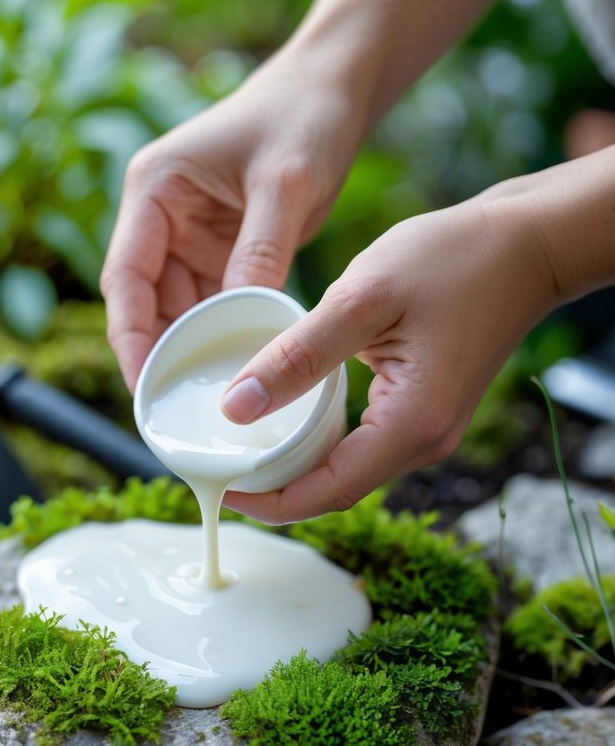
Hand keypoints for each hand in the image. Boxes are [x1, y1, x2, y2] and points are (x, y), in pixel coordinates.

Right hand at [99, 47, 363, 390]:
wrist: (336, 86)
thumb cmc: (304, 115)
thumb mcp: (285, 185)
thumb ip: (260, 252)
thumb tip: (244, 322)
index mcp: (154, 188)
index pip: (125, 277)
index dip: (130, 336)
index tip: (144, 386)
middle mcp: (161, 215)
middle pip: (147, 302)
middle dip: (161, 355)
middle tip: (178, 413)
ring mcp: (190, 234)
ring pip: (180, 309)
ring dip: (195, 349)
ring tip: (212, 402)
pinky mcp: (222, 248)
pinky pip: (214, 302)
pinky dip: (225, 333)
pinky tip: (243, 369)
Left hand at [221, 184, 561, 521]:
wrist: (526, 244)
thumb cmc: (453, 259)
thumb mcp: (362, 299)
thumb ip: (297, 357)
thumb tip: (235, 409)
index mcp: (411, 425)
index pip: (327, 492)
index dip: (268, 502)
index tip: (220, 488)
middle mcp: (425, 441)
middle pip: (335, 487)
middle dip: (275, 486)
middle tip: (218, 463)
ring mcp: (429, 428)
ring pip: (348, 466)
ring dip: (295, 462)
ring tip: (240, 441)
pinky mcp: (426, 409)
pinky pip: (364, 441)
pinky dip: (321, 437)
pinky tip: (287, 411)